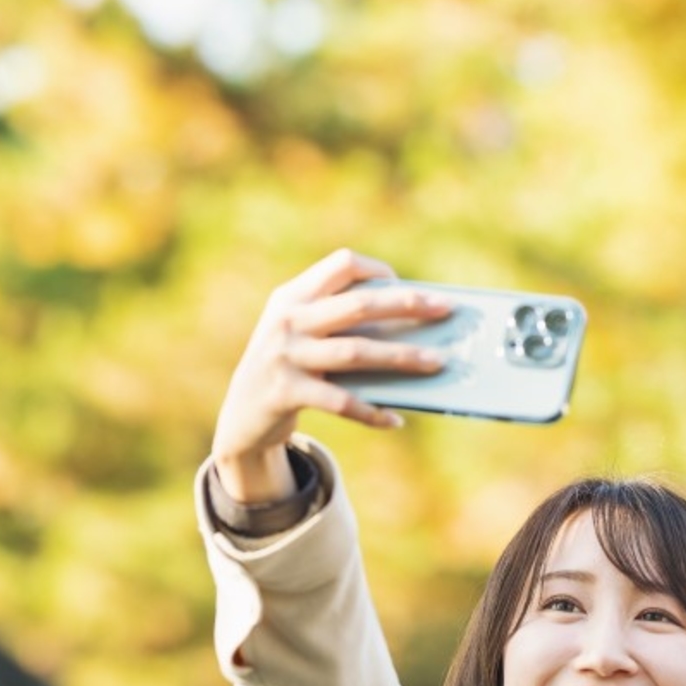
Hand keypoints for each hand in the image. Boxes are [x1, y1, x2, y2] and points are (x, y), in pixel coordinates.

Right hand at [211, 248, 452, 501]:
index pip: (341, 264)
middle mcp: (287, 320)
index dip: (377, 271)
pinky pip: (340, 401)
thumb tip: (412, 328)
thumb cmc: (288, 368)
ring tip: (438, 362)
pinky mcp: (285, 393)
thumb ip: (339, 323)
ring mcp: (285, 356)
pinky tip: (395, 421)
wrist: (241, 416)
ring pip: (356, 352)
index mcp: (292, 296)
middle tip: (444, 310)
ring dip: (402, 357)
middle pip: (357, 305)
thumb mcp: (300, 334)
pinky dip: (371, 412)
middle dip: (406, 305)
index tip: (405, 287)